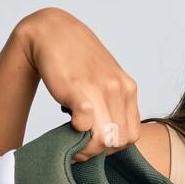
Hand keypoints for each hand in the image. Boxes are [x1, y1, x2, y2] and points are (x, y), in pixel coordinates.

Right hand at [17, 7, 140, 159]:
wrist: (52, 32)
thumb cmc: (77, 60)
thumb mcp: (105, 80)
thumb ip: (112, 105)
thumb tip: (108, 138)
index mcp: (128, 89)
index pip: (132, 135)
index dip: (114, 147)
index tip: (96, 144)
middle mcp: (119, 89)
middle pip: (118, 141)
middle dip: (99, 151)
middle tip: (81, 147)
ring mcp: (100, 88)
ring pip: (105, 138)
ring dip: (86, 149)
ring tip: (73, 143)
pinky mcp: (77, 88)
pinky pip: (86, 121)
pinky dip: (78, 132)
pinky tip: (70, 126)